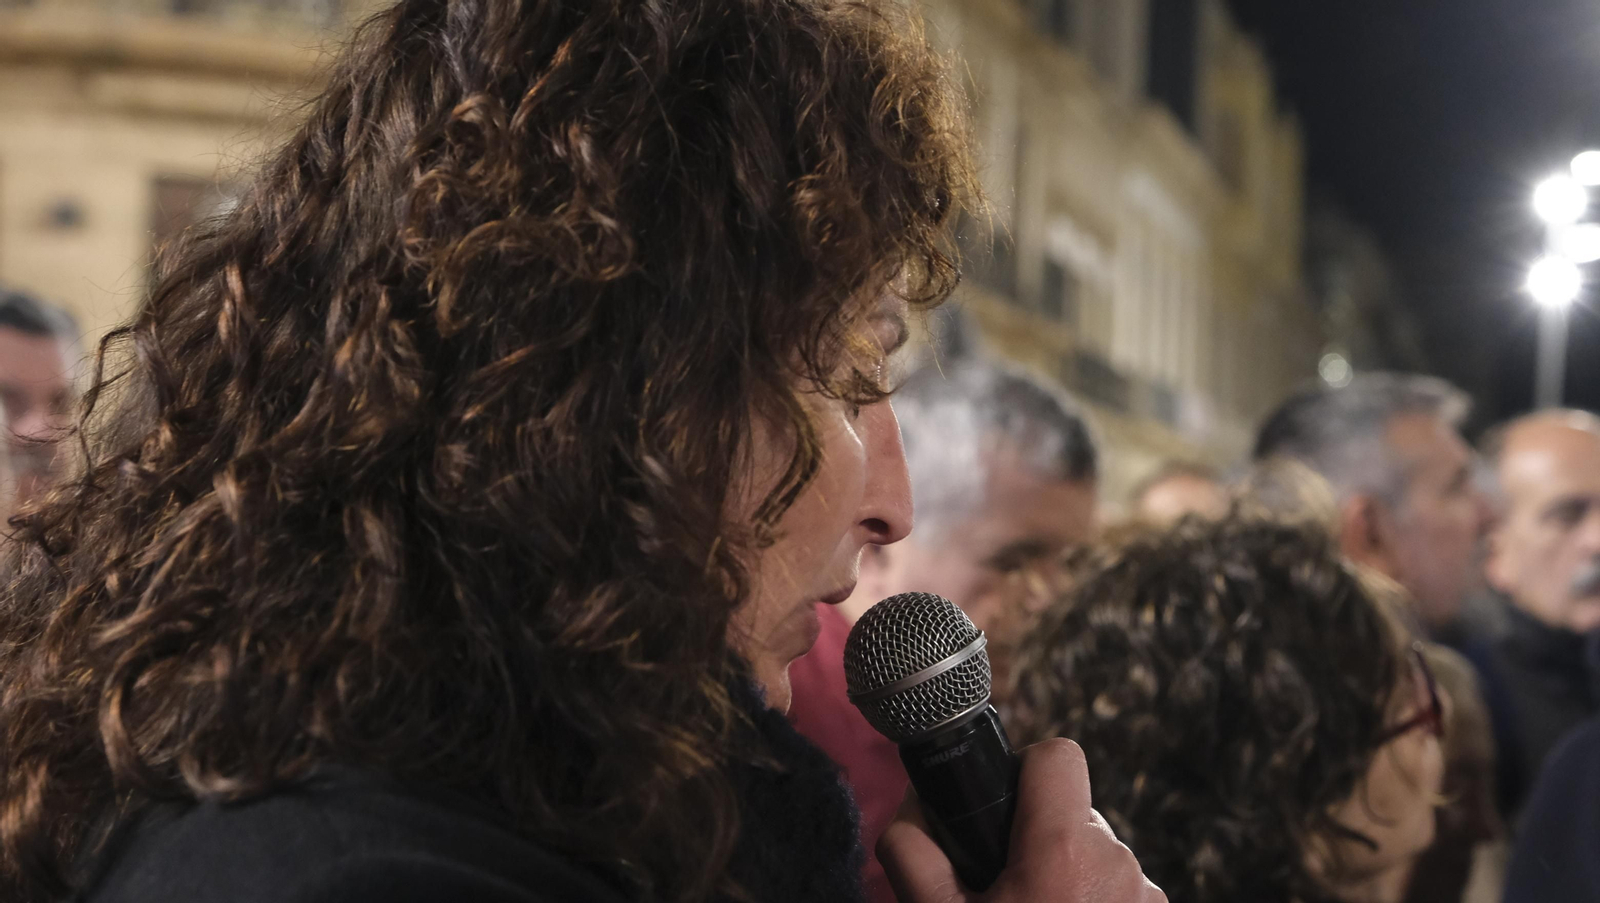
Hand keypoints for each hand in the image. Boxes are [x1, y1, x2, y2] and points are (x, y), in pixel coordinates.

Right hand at [878, 739, 1165, 902]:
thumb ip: (912, 855)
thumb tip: (912, 812)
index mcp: (1061, 851)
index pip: (1057, 757)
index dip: (1024, 771)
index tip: (1001, 812)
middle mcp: (1117, 866)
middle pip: (1075, 814)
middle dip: (1038, 841)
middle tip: (1005, 893)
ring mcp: (1148, 900)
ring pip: (1100, 857)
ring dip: (1068, 879)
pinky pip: (1123, 893)